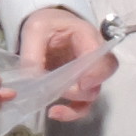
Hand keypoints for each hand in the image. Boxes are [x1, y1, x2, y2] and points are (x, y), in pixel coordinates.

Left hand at [14, 6, 113, 121]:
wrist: (47, 26)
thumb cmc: (45, 24)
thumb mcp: (35, 29)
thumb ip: (33, 52)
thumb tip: (32, 79)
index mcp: (87, 36)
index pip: (102, 57)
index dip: (96, 73)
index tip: (81, 84)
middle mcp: (94, 56)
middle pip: (101, 78)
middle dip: (82, 90)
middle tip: (61, 91)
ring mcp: (89, 73)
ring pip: (92, 94)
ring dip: (75, 105)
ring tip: (53, 110)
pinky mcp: (80, 85)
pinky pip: (83, 104)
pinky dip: (72, 112)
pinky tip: (54, 112)